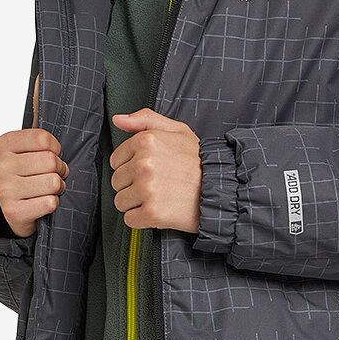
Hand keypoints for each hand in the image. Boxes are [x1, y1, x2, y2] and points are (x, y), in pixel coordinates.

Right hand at [0, 127, 68, 237]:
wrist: (14, 210)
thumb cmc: (24, 177)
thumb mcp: (25, 151)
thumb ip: (38, 140)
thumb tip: (64, 136)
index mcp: (1, 145)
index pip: (42, 139)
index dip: (55, 148)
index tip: (50, 154)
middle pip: (50, 160)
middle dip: (59, 169)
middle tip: (52, 174)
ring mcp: (4, 190)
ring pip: (53, 182)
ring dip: (58, 187)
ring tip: (49, 189)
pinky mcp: (13, 212)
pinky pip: (50, 203)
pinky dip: (53, 203)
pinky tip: (42, 202)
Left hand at [108, 109, 201, 231]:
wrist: (222, 189)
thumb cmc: (200, 162)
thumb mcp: (178, 131)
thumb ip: (145, 120)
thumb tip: (118, 120)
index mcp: (147, 141)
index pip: (116, 160)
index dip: (130, 168)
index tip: (148, 171)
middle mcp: (144, 164)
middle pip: (117, 182)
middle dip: (132, 186)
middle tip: (156, 186)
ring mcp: (147, 189)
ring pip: (120, 201)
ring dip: (135, 204)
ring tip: (158, 198)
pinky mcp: (152, 212)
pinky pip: (130, 219)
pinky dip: (142, 220)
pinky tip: (158, 211)